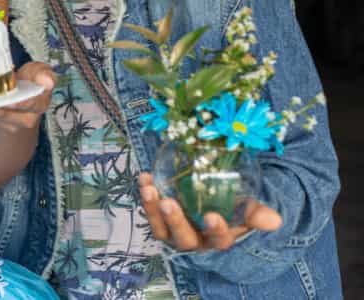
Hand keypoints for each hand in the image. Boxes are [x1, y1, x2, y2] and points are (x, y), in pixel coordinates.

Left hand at [0, 61, 54, 131]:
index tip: (9, 100)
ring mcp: (8, 123)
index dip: (18, 102)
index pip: (29, 104)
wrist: (24, 94)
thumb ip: (44, 74)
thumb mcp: (40, 72)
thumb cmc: (32, 79)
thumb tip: (48, 81)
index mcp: (38, 104)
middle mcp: (24, 118)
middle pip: (4, 113)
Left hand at [138, 173, 281, 250]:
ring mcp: (175, 235)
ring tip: (149, 188)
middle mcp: (196, 243)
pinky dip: (146, 197)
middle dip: (176, 221)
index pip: (219, 241)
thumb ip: (257, 214)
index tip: (212, 216)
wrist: (216, 207)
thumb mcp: (247, 211)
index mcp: (220, 241)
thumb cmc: (234, 211)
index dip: (216, 231)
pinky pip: (151, 213)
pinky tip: (145, 178)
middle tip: (169, 203)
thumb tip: (275, 220)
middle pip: (184, 238)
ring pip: (161, 229)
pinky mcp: (161, 223)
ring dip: (153, 209)